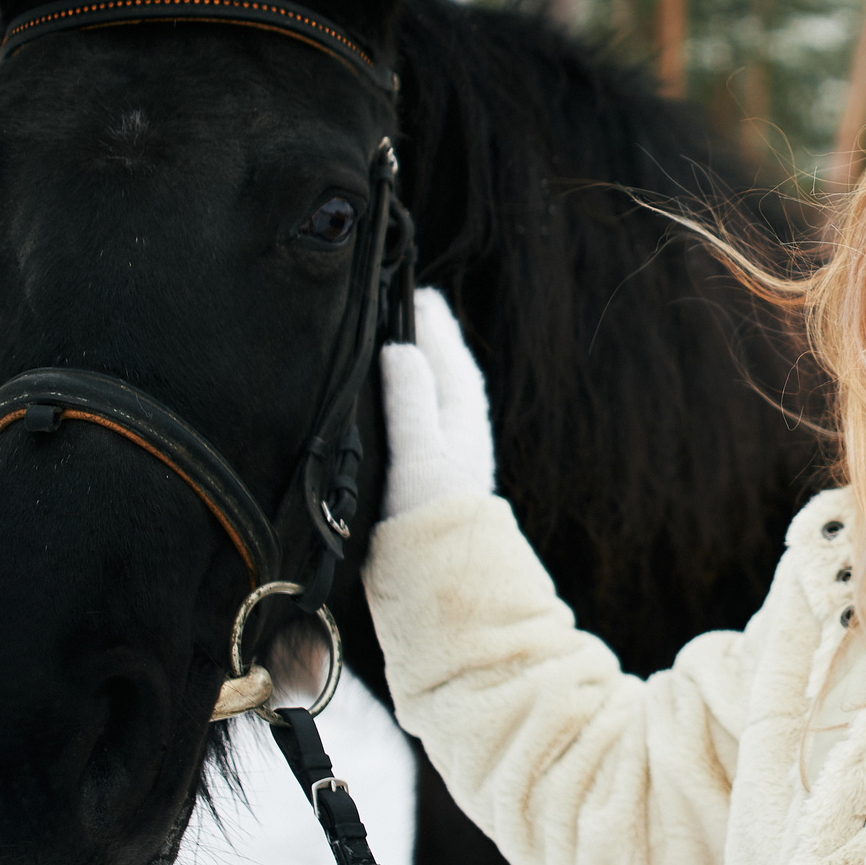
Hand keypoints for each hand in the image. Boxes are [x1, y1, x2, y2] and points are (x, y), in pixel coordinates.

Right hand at [380, 288, 496, 516]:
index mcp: (463, 417)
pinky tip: (405, 397)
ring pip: (441, 391)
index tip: (416, 292)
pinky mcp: (436, 470)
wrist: (444, 572)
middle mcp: (462, 428)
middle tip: (413, 303)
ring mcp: (452, 449)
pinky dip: (418, 394)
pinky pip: (430, 414)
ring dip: (427, 363)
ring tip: (409, 337)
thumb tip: (401, 348)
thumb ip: (411, 400)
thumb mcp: (419, 452)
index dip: (434, 324)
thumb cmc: (433, 513)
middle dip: (432, 337)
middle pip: (448, 369)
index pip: (450, 356)